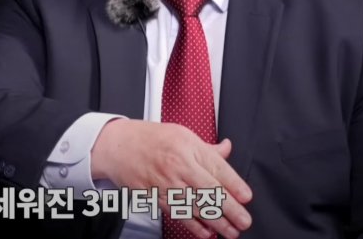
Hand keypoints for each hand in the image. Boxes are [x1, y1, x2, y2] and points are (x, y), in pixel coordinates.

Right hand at [90, 119, 252, 238]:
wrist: (117, 146)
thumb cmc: (149, 138)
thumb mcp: (182, 134)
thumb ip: (206, 148)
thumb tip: (227, 149)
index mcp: (187, 146)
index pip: (216, 167)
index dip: (234, 184)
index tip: (245, 197)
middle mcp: (177, 165)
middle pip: (208, 190)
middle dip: (230, 209)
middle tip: (243, 221)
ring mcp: (165, 182)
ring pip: (195, 206)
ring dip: (215, 222)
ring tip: (230, 231)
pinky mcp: (155, 196)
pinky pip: (177, 214)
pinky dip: (193, 225)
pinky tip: (205, 232)